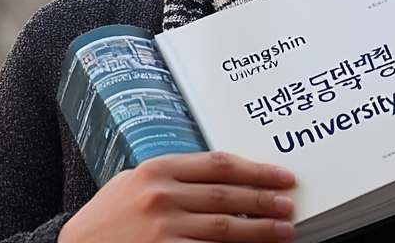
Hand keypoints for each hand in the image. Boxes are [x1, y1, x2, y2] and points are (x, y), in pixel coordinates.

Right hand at [57, 151, 295, 242]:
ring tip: (284, 230)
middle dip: (263, 199)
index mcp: (157, 169)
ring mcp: (163, 230)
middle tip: (289, 202)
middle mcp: (162, 197)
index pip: (218, 165)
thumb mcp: (133, 183)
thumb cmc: (106, 219)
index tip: (279, 175)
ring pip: (224, 228)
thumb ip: (171, 176)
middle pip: (226, 196)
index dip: (254, 170)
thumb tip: (218, 176)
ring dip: (259, 230)